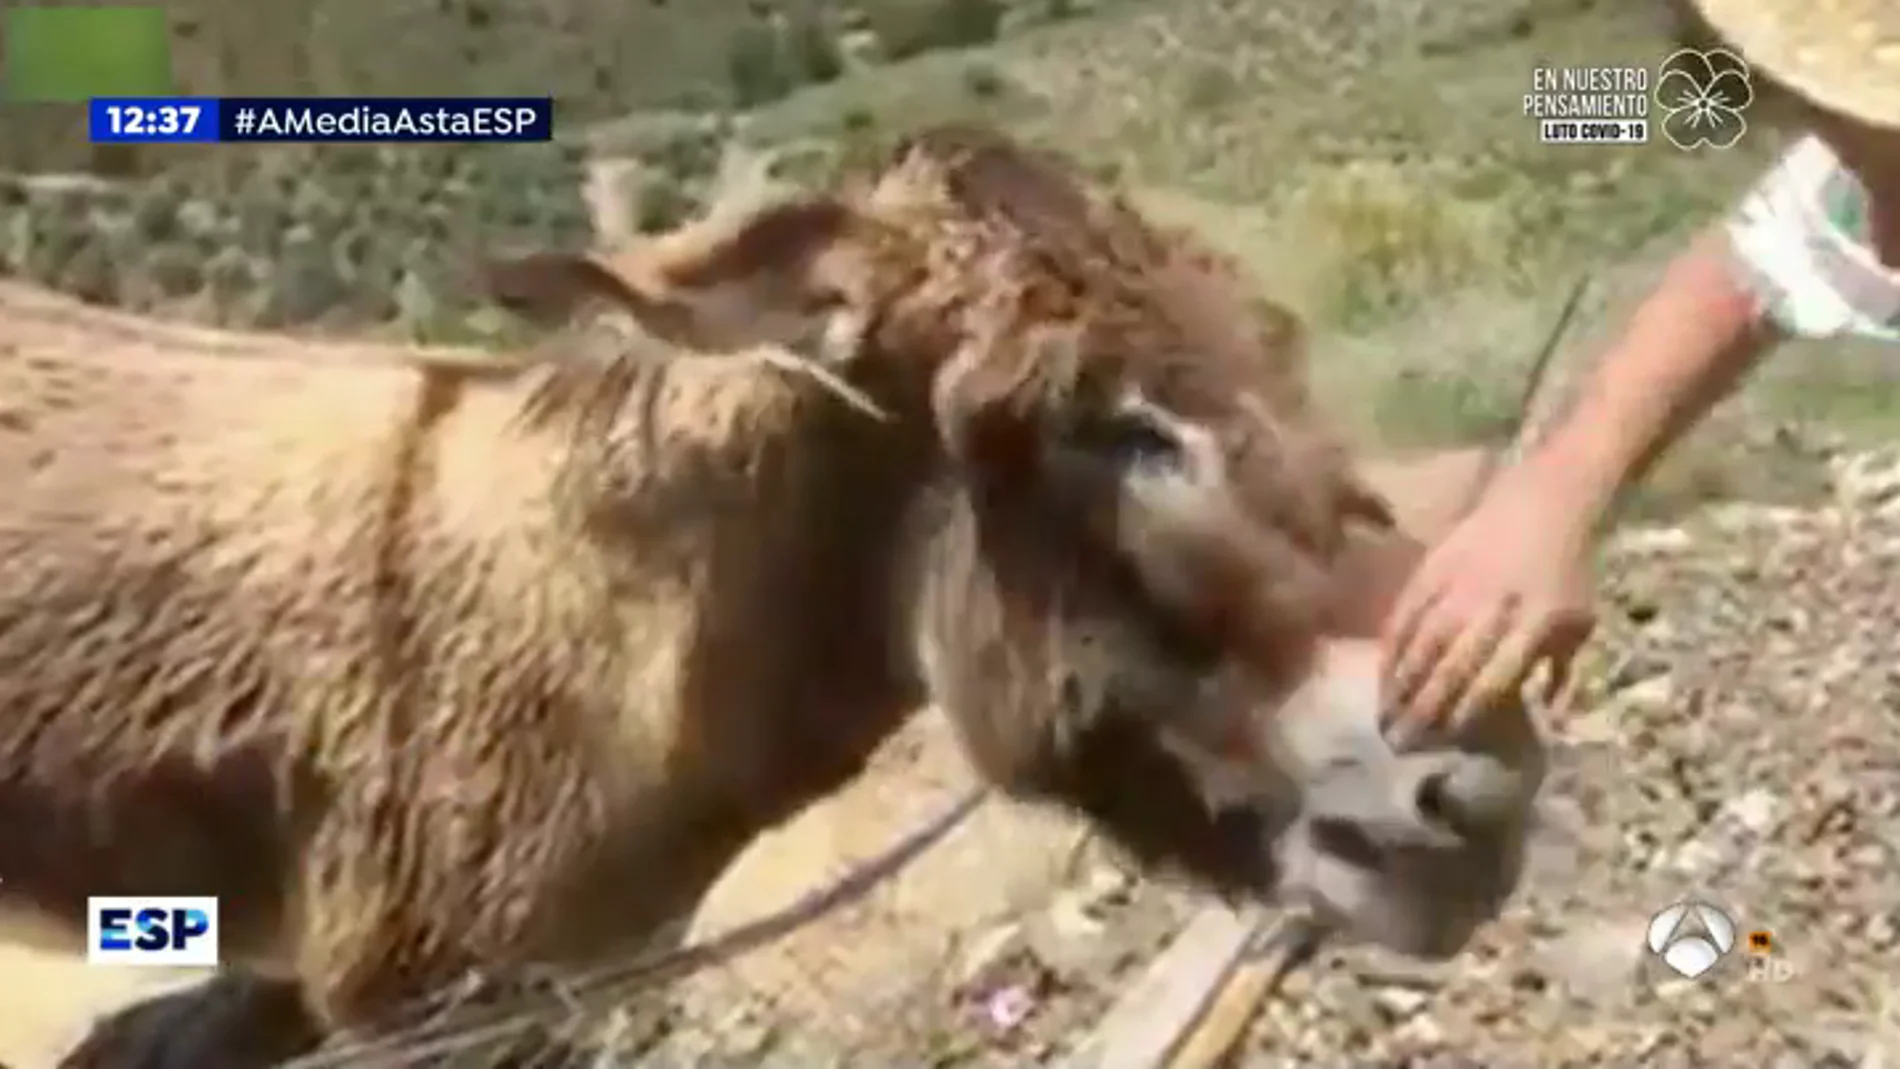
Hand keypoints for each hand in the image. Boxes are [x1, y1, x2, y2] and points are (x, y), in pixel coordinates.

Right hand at [1379, 467, 1597, 743]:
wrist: (1546, 500)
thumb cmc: (1567, 569)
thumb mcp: (1580, 622)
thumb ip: (1563, 674)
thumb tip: (1550, 721)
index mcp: (1534, 625)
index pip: (1495, 677)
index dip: (1469, 710)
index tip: (1448, 739)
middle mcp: (1492, 608)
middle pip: (1452, 666)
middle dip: (1425, 708)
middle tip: (1401, 742)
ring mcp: (1458, 586)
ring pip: (1422, 642)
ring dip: (1401, 682)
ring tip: (1385, 714)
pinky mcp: (1433, 567)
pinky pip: (1405, 611)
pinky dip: (1391, 644)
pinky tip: (1382, 671)